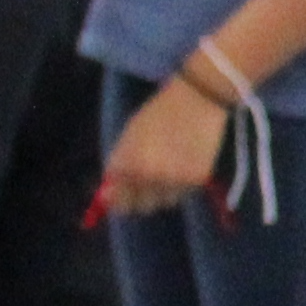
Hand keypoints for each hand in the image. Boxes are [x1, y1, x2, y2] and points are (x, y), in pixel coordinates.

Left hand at [97, 76, 235, 221]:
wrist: (197, 100)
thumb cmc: (158, 113)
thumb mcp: (129, 136)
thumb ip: (119, 165)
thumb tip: (108, 193)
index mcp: (128, 164)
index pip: (116, 199)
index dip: (116, 200)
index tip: (119, 196)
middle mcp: (149, 177)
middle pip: (140, 206)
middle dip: (139, 198)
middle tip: (145, 185)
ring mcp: (174, 180)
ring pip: (164, 201)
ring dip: (162, 192)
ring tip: (168, 169)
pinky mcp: (196, 180)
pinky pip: (183, 193)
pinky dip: (181, 185)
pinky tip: (183, 164)